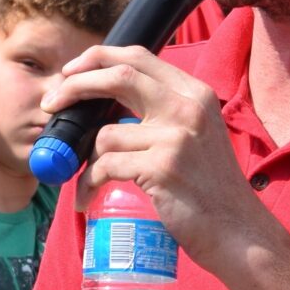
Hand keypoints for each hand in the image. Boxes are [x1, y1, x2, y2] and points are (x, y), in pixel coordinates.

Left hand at [44, 46, 271, 274]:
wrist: (238, 232)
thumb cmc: (211, 190)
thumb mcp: (197, 137)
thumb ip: (164, 115)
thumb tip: (108, 107)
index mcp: (195, 93)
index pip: (138, 56)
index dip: (97, 59)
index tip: (71, 72)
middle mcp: (188, 107)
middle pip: (117, 76)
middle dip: (75, 86)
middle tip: (51, 103)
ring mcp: (176, 136)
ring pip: (106, 133)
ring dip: (85, 159)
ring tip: (82, 180)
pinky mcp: (162, 167)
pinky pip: (106, 166)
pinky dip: (89, 183)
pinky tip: (87, 198)